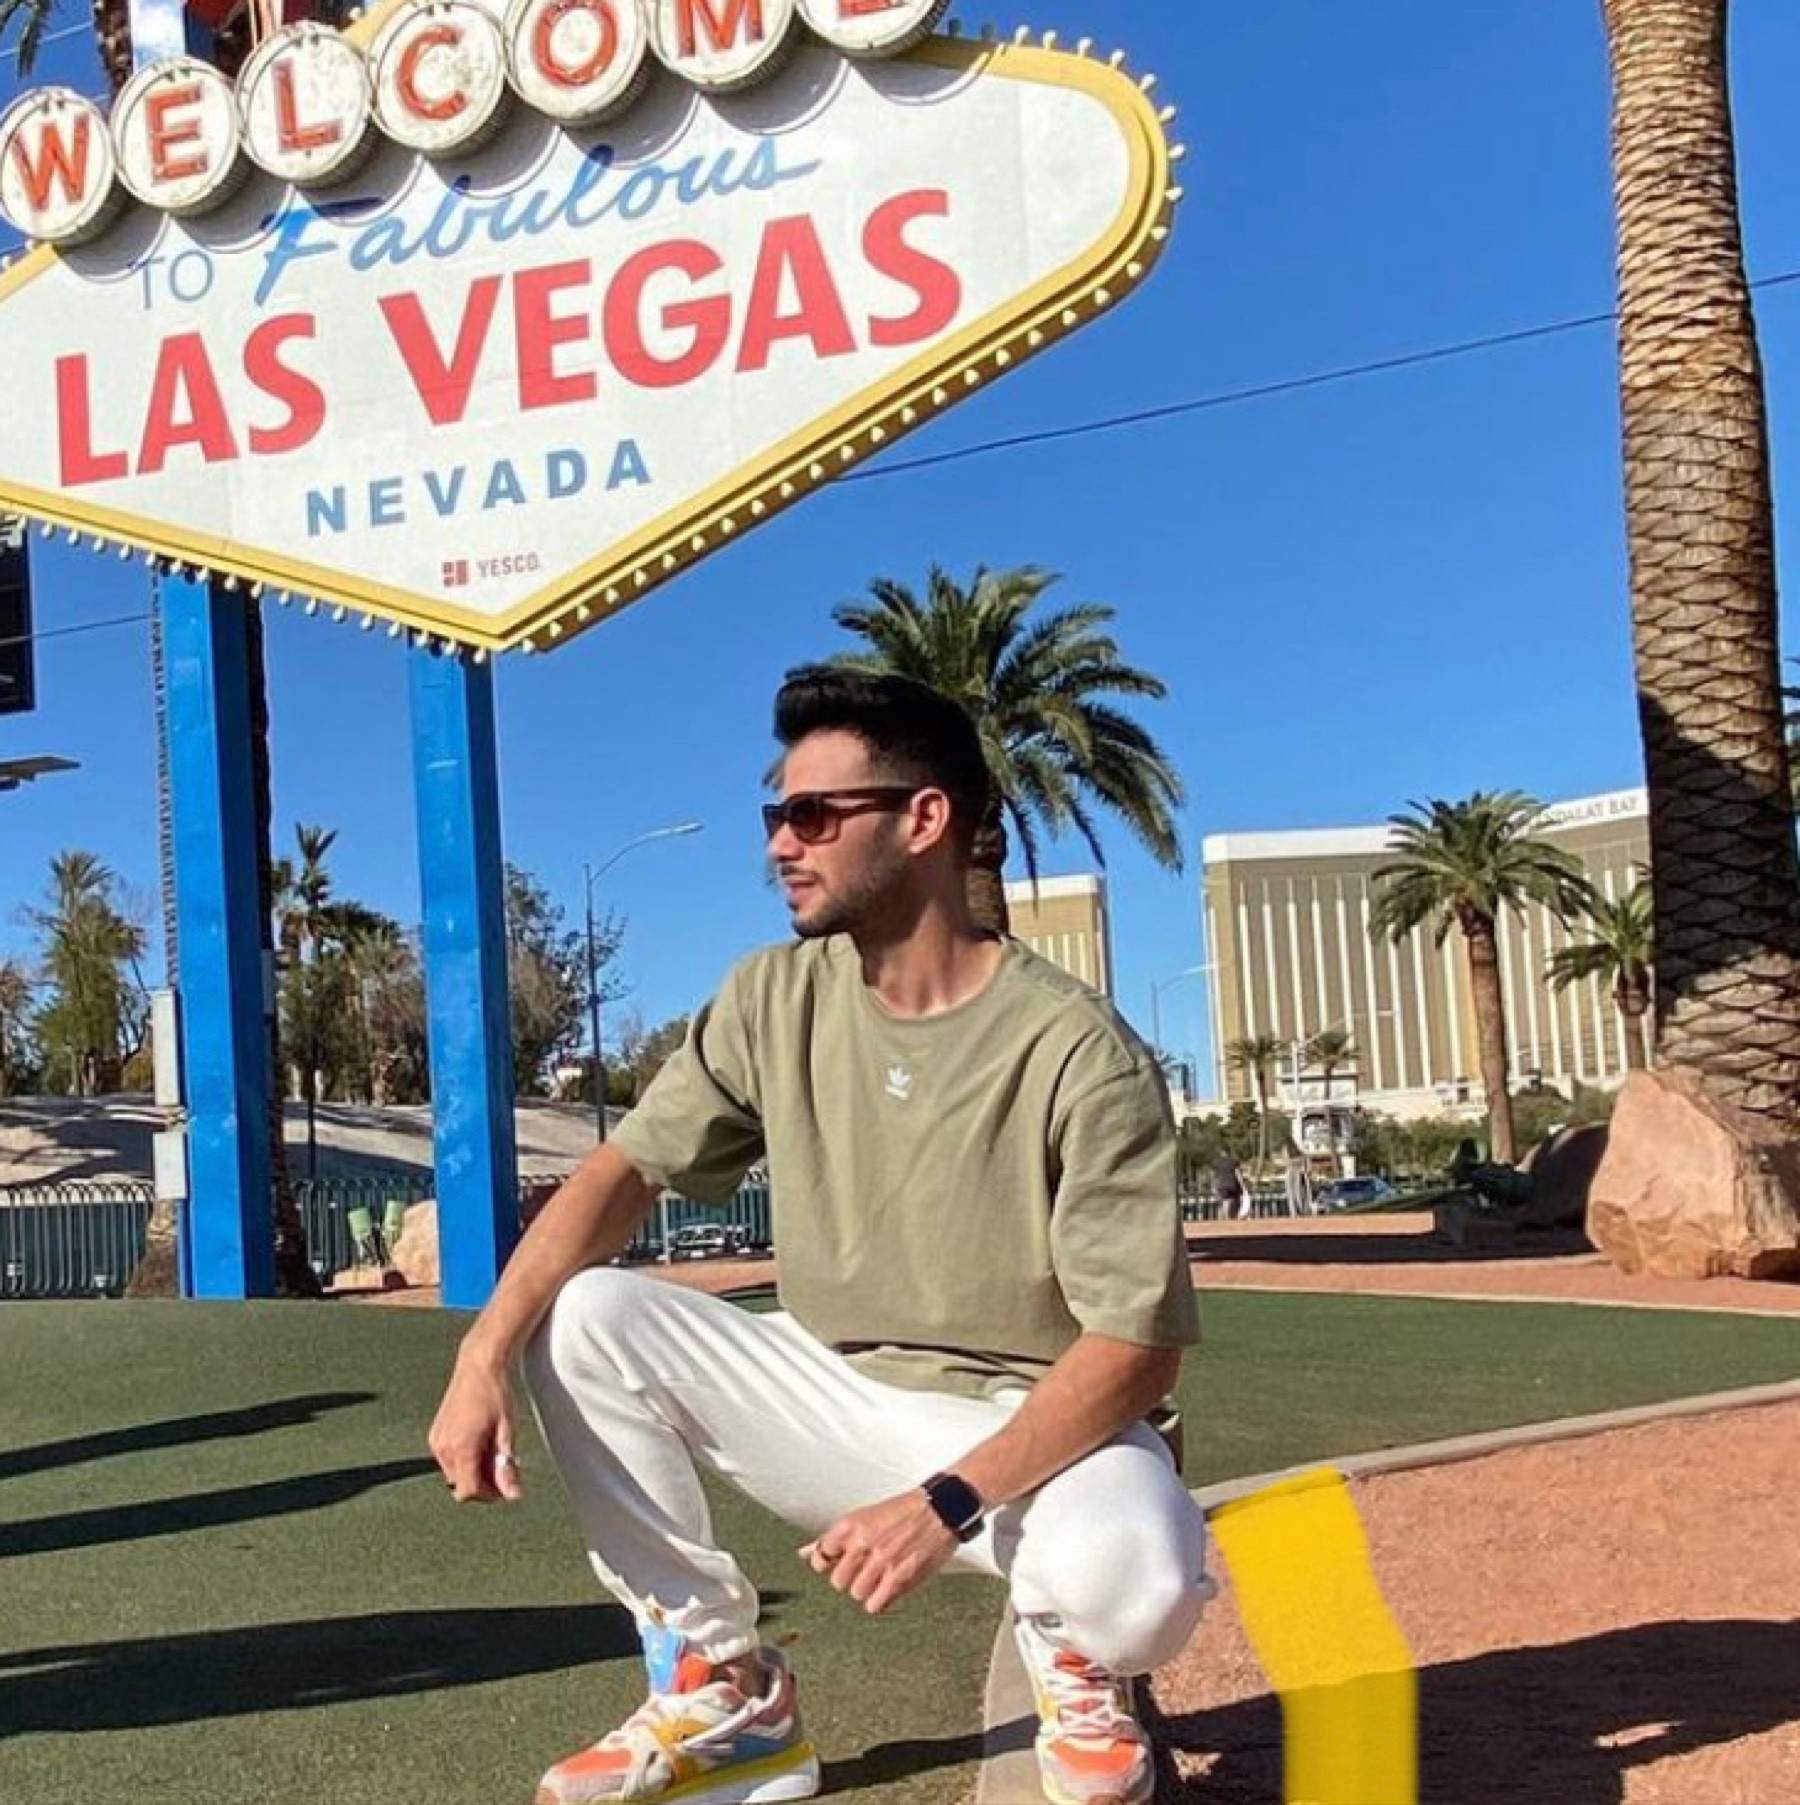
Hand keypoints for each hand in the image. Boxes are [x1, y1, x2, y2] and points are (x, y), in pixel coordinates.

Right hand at [429, 1352, 524, 1503]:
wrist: (479, 1365)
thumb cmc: (495, 1393)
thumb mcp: (508, 1432)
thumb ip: (507, 1467)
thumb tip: (513, 1495)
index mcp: (461, 1447)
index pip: (468, 1492)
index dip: (489, 1495)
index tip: (505, 1488)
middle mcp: (444, 1447)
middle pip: (461, 1486)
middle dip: (483, 1484)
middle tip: (505, 1468)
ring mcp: (437, 1441)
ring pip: (455, 1474)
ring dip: (474, 1472)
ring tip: (494, 1452)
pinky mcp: (436, 1434)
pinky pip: (449, 1460)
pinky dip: (465, 1459)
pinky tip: (482, 1444)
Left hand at [800, 1490, 958, 1614]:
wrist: (940, 1509)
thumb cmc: (905, 1510)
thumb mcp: (864, 1517)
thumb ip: (834, 1538)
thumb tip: (806, 1552)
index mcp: (850, 1526)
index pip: (820, 1558)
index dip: (829, 1562)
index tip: (837, 1562)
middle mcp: (863, 1544)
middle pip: (837, 1581)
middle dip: (850, 1576)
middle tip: (865, 1567)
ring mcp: (880, 1563)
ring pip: (856, 1594)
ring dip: (867, 1588)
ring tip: (881, 1573)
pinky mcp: (898, 1579)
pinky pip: (874, 1605)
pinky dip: (880, 1599)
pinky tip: (888, 1586)